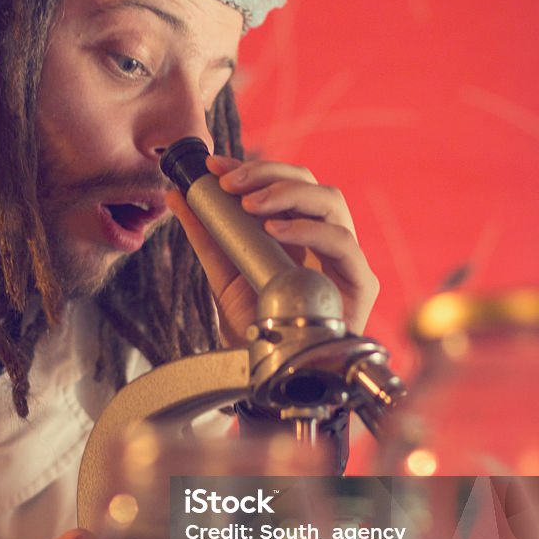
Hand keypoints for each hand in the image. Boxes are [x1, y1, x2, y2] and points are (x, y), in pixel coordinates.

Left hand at [166, 155, 378, 344]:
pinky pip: (342, 241)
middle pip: (310, 184)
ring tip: (249, 204)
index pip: (283, 184)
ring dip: (287, 193)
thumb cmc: (259, 327)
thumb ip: (207, 235)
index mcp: (299, 232)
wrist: (271, 372)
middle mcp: (324, 238)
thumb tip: (178, 196)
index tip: (215, 166)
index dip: (252, 169)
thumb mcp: (224, 275)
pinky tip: (276, 231)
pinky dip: (308, 229)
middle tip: (229, 183)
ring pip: (330, 201)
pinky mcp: (360, 281)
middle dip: (268, 174)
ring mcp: (345, 257)